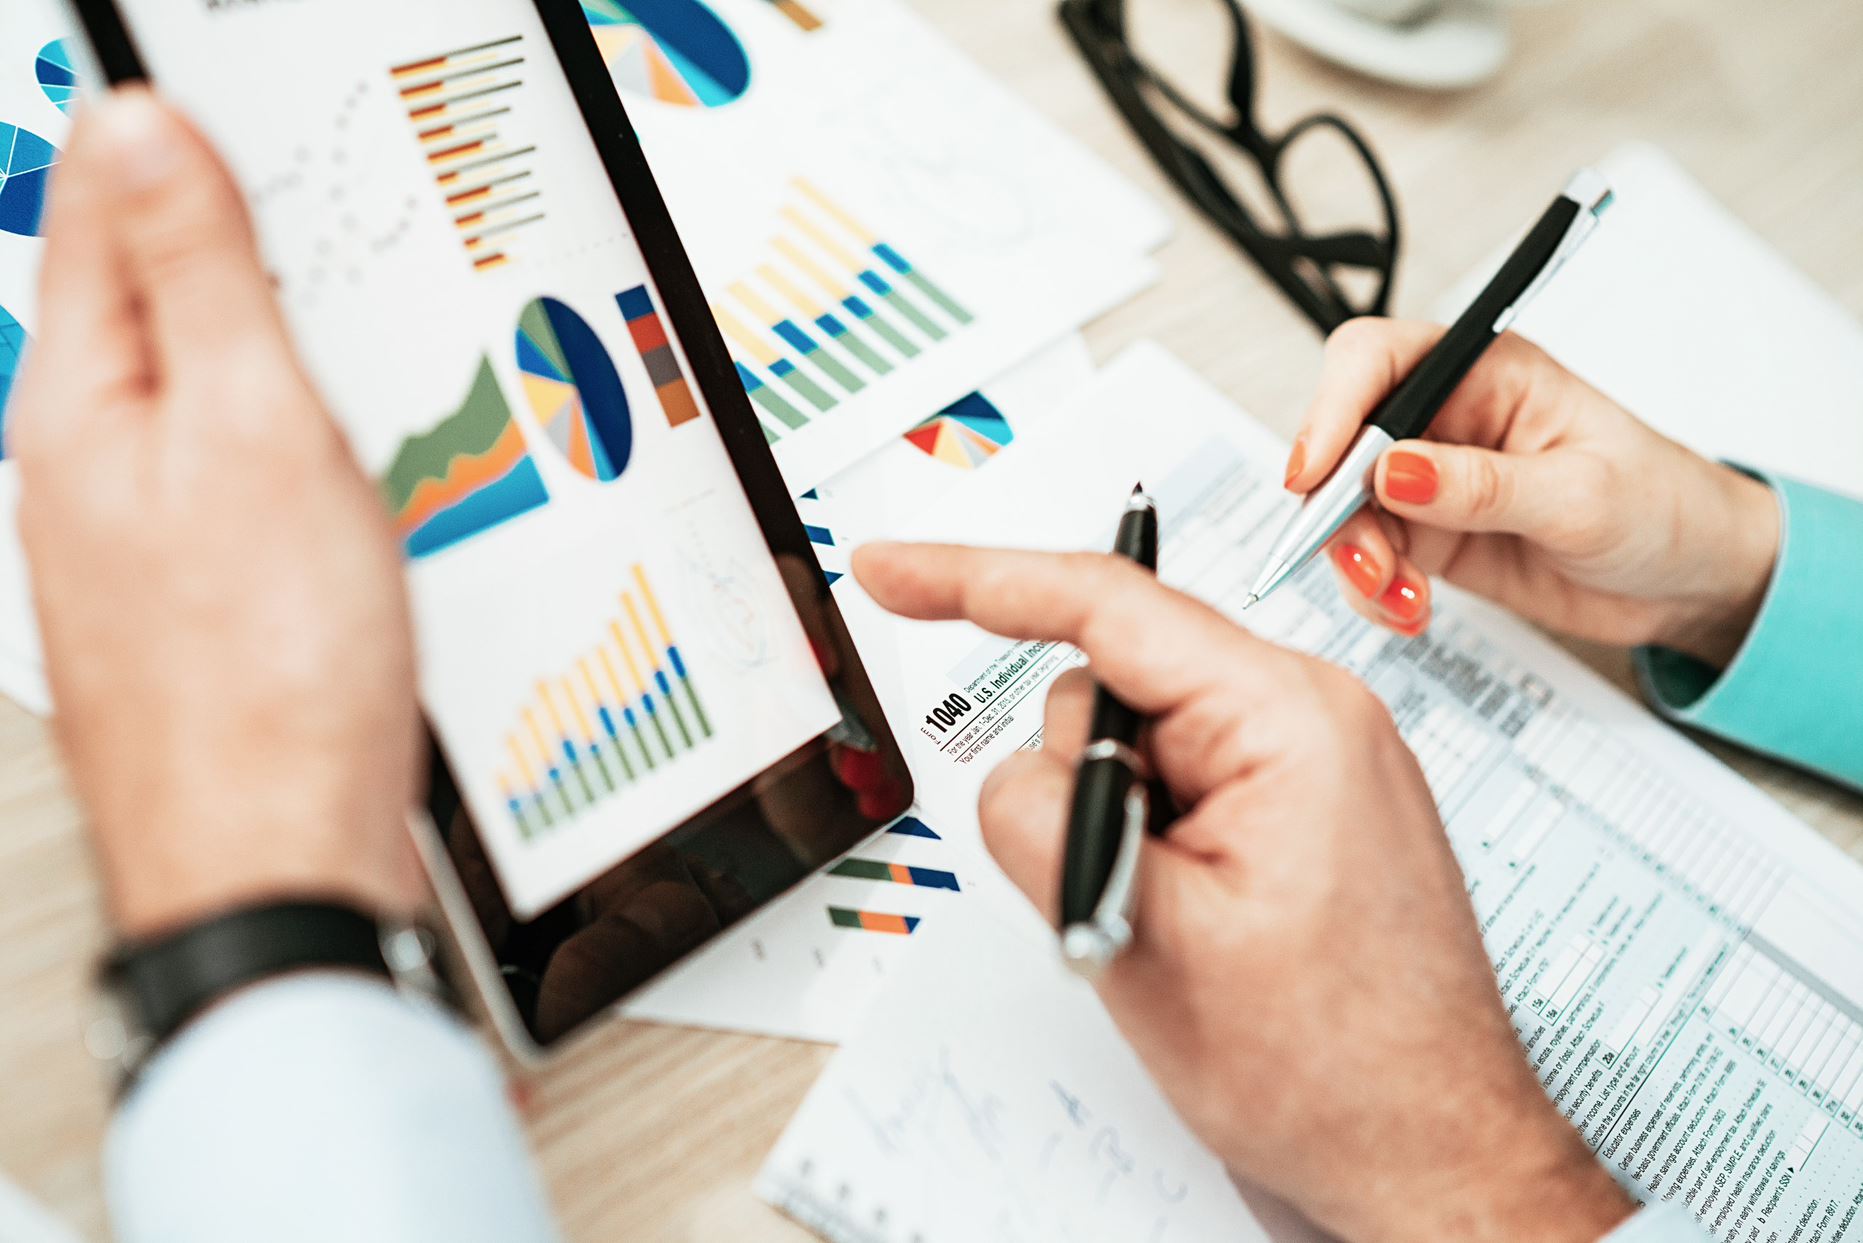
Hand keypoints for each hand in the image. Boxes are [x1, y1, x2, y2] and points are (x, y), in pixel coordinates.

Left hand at [9, 89, 424, 937]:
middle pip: (165, 301)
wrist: (276, 860)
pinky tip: (357, 467)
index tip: (245, 92)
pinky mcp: (219, 597)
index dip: (179, 136)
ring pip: (221, 395)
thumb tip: (141, 126)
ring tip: (347, 326)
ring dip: (285, 353)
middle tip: (318, 204)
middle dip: (243, 245)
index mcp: (85, 405)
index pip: (108, 211)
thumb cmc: (262, 681)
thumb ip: (198, 277)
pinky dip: (312, 450)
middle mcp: (102, 466)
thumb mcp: (250, 434)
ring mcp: (157, 538)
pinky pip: (258, 481)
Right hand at [854, 543, 1634, 1242]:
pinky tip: (1194, 922)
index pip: (1104, 603)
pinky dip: (1146, 846)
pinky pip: (1171, 790)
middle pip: (1112, 687)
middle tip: (1123, 894)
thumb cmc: (1342, 1069)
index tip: (892, 569)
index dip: (975, 578)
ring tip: (1175, 926)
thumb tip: (1007, 772)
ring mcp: (1304, 763)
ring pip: (1132, 747)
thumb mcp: (1151, 942)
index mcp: (1287, 716)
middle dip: (1081, 785)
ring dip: (1115, 829)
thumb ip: (1047, 825)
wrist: (1429, 1152)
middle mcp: (1306, 717)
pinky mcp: (1291, 807)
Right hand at [1288, 319, 1778, 665]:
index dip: (1330, 410)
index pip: (1375, 361)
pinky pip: (1369, 560)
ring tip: (1402, 600)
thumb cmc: (1662, 507)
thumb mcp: (1580, 495)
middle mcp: (1446, 419)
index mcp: (1486, 373)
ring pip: (1345, 511)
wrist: (1691, 580)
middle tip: (1370, 565)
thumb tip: (1394, 469)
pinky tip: (1412, 611)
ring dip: (1357, 562)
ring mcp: (1430, 481)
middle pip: (1342, 442)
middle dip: (1337, 509)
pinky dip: (1375, 593)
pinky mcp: (1429, 536)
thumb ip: (1481, 484)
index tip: (1313, 474)